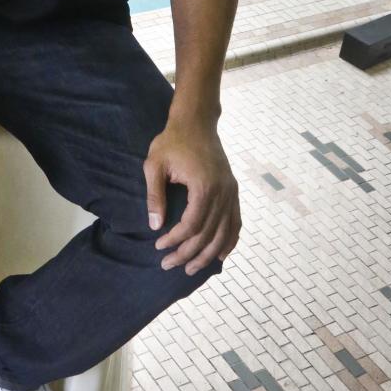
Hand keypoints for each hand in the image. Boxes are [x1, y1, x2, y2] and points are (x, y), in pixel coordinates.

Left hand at [143, 111, 240, 275]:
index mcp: (204, 186)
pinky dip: (229, 241)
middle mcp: (223, 192)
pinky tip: (220, 255)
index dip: (175, 240)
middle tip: (169, 265)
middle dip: (188, 254)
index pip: (191, 226)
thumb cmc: (172, 141)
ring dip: (208, 254)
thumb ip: (154, 196)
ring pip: (223, 233)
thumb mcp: (155, 165)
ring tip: (191, 269)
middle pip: (208, 234)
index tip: (159, 246)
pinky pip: (235, 222)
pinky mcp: (233, 190)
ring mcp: (231, 192)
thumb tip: (155, 226)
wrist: (196, 121)